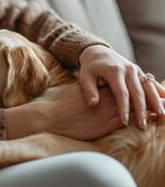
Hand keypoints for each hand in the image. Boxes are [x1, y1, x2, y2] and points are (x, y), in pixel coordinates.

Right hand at [5, 83, 156, 139]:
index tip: (150, 81)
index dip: (138, 84)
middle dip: (149, 94)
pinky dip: (140, 117)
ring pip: (132, 106)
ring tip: (163, 107)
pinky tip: (150, 117)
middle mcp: (105, 98)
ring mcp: (105, 111)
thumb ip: (91, 87)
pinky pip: (126, 120)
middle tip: (163, 94)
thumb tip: (97, 84)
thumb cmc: (63, 103)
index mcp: (99, 89)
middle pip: (132, 93)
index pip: (123, 85)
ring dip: (149, 106)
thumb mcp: (78, 89)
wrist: (52, 115)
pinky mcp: (103, 124)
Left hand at [79, 45, 164, 128]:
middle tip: (143, 126)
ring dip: (156, 102)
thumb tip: (92, 105)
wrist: (97, 51)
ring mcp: (135, 70)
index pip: (121, 93)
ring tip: (162, 116)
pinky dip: (159, 92)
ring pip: (148, 87)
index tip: (125, 122)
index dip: (124, 108)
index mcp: (114, 72)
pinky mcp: (139, 71)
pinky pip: (151, 83)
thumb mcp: (84, 77)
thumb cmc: (89, 67)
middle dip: (142, 110)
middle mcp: (128, 70)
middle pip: (138, 92)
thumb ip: (89, 90)